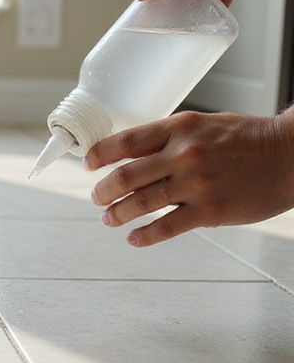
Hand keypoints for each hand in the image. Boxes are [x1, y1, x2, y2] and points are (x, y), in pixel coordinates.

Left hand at [84, 110, 293, 246]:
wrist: (289, 156)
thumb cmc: (247, 139)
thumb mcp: (204, 125)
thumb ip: (170, 138)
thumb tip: (132, 154)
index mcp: (180, 127)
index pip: (126, 140)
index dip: (99, 154)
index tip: (87, 164)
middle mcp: (183, 154)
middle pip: (125, 176)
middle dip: (102, 191)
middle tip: (95, 198)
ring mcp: (195, 184)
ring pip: (139, 203)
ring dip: (116, 214)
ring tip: (108, 219)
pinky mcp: (208, 212)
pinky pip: (165, 227)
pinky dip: (143, 235)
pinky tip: (134, 238)